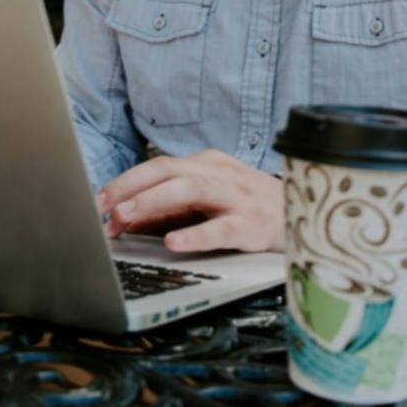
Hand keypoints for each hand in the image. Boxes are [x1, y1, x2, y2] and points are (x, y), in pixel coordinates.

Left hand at [96, 149, 284, 252]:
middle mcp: (220, 174)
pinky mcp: (253, 225)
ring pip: (191, 190)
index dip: (125, 183)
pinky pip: (221, 228)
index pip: (158, 166)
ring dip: (152, 202)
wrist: (309, 216)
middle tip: (102, 208)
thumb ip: (172, 207)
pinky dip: (195, 234)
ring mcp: (238, 198)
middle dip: (131, 187)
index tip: (97, 202)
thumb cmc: (251, 208)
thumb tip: (124, 218)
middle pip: (168, 170)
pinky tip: (173, 242)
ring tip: (125, 218)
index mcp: (207, 164)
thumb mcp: (210, 200)